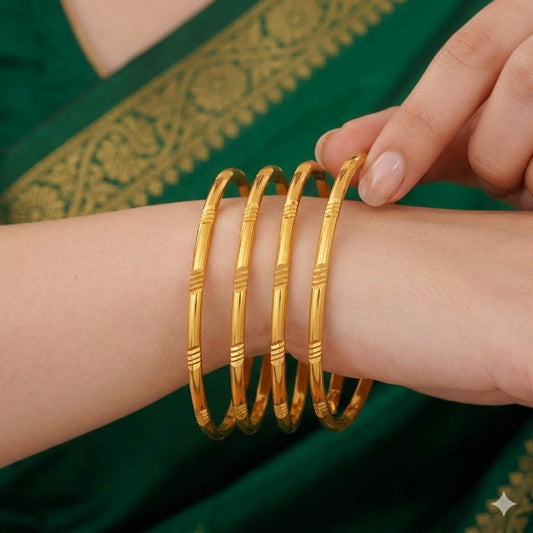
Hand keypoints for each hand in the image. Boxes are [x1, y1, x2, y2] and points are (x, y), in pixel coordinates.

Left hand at [315, 0, 532, 209]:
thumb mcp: (468, 122)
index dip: (417, 127)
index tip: (376, 190)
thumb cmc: (520, 129)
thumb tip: (327, 150)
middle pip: (519, 84)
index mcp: (521, 21)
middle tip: (500, 178)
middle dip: (496, 152)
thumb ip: (406, 130)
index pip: (465, 57)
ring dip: (530, 172)